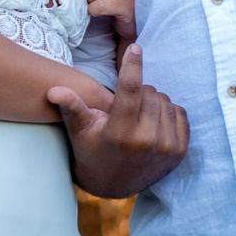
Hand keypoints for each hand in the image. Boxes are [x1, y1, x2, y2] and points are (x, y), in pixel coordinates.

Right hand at [49, 44, 186, 198]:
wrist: (113, 187)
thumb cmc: (92, 152)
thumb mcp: (79, 131)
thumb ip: (71, 108)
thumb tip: (54, 89)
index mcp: (121, 132)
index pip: (131, 89)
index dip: (133, 65)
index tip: (135, 48)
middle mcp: (147, 140)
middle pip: (150, 92)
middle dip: (139, 91)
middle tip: (126, 105)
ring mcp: (167, 147)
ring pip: (165, 101)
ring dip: (153, 101)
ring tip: (138, 114)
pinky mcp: (180, 152)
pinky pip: (180, 114)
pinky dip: (167, 112)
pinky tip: (153, 122)